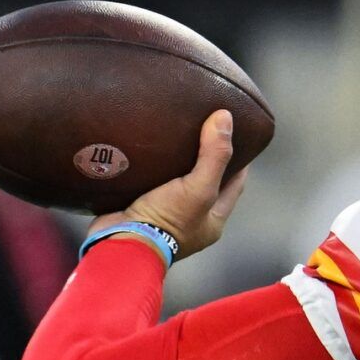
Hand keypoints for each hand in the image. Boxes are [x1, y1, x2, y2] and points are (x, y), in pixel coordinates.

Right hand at [90, 109, 248, 257]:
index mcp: (212, 220)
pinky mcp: (137, 208)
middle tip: (204, 128)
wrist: (119, 243)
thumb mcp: (198, 188)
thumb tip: (225, 117)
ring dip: (174, 162)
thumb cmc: (166, 221)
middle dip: (206, 158)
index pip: (234, 183)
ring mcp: (163, 215)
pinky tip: (145, 147)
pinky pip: (147, 183)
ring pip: (174, 182)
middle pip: (204, 181)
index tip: (237, 134)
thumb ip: (214, 156)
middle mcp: (191, 220)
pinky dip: (148, 167)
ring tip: (174, 132)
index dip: (239, 160)